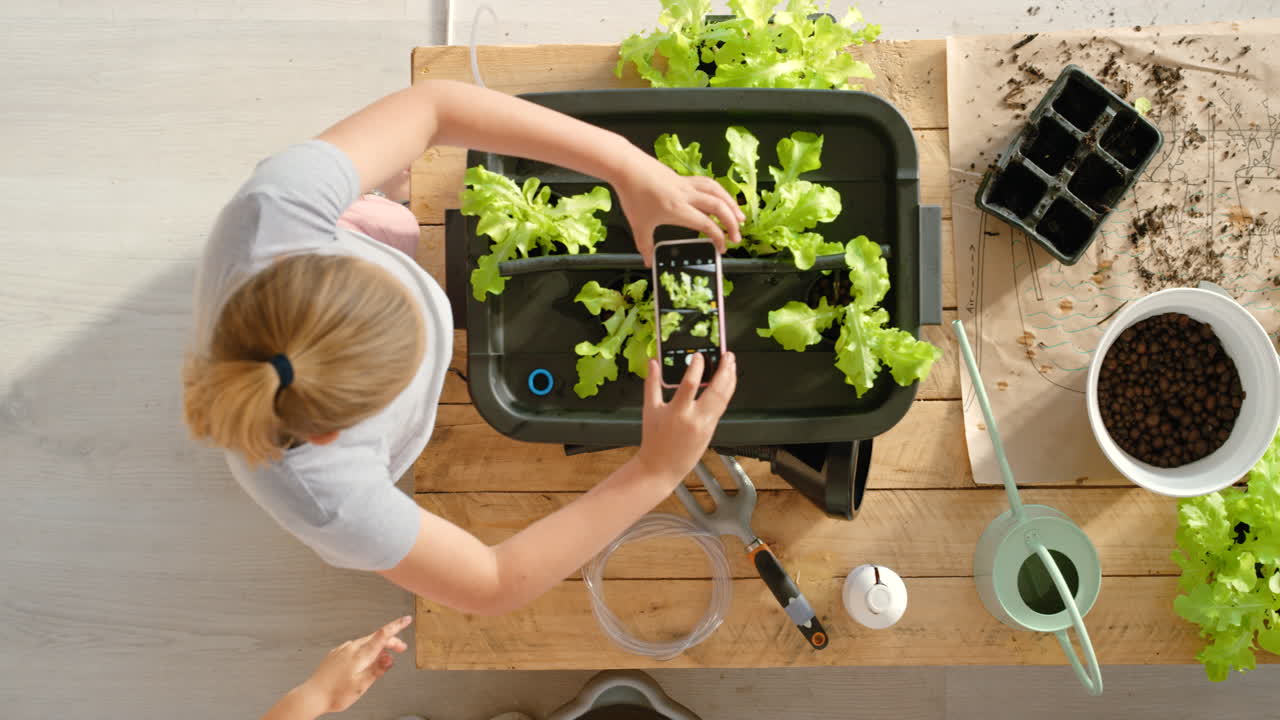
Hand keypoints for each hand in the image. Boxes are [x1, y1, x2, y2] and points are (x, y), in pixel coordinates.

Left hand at [295, 616, 411, 714]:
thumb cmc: (335, 693)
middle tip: (401, 649)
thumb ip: (377, 669)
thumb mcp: (362, 685)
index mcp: (360, 654)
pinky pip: (354, 648)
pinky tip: (363, 660)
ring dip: (377, 647)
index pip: (383, 635)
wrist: (312, 696)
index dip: (396, 626)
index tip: (406, 619)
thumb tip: (390, 658)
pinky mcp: (335, 655)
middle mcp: (351, 648)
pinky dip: (364, 650)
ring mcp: (342, 650)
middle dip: (391, 641)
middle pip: (376, 638)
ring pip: (365, 643)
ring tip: (383, 658)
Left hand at [612, 149, 744, 265]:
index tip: (721, 248)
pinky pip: (709, 183)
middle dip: (732, 223)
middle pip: (719, 207)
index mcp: (678, 210)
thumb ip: (645, 246)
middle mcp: (687, 196)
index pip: (707, 225)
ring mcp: (688, 185)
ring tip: (739, 217)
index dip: (719, 238)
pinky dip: (720, 191)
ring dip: (731, 204)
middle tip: (737, 237)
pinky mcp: (685, 178)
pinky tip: (722, 198)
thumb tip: (648, 262)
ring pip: (718, 192)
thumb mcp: (638, 225)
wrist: (628, 168)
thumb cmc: (633, 195)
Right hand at [635, 353, 737, 486]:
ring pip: (724, 399)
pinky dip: (726, 392)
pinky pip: (722, 407)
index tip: (699, 356)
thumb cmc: (654, 440)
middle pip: (716, 390)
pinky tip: (728, 382)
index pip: (690, 385)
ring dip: (730, 379)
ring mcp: (705, 425)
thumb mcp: (649, 410)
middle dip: (725, 370)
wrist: (661, 467)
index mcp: (676, 412)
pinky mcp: (711, 430)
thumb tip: (653, 363)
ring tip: (731, 365)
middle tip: (727, 355)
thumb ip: (652, 384)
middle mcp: (694, 419)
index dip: (696, 368)